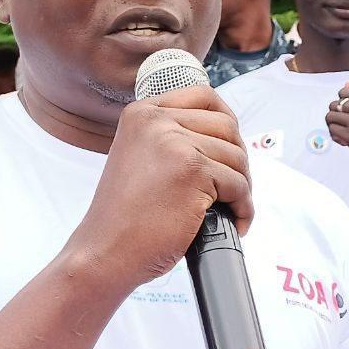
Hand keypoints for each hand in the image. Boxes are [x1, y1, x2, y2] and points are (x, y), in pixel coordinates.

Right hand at [74, 84, 252, 288]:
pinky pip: (238, 185)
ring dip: (242, 187)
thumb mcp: (139, 157)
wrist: (105, 252)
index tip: (231, 147)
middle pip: (226, 126)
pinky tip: (233, 222)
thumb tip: (225, 137)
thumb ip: (170, 138)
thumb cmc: (124, 217)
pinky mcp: (193, 171)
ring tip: (230, 209)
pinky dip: (243, 207)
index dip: (226, 122)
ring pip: (236, 156)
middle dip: (237, 159)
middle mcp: (156, 121)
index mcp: (141, 113)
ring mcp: (174, 143)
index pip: (203, 96)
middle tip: (232, 189)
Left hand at [324, 83, 348, 182]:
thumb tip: (348, 83)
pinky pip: (332, 130)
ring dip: (333, 125)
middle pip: (335, 104)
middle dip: (336, 115)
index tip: (345, 110)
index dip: (341, 101)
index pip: (345, 92)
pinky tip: (344, 140)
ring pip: (330, 116)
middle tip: (342, 124)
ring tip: (342, 131)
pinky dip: (335, 136)